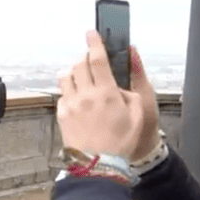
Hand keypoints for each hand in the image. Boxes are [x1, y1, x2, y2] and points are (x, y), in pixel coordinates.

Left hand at [56, 30, 152, 160]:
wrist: (98, 166)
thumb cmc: (121, 142)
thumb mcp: (138, 115)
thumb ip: (130, 93)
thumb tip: (122, 82)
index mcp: (106, 92)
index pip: (97, 59)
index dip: (94, 42)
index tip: (91, 33)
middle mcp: (85, 95)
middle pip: (78, 64)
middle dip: (84, 58)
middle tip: (91, 61)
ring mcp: (71, 105)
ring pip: (66, 77)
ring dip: (73, 73)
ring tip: (82, 79)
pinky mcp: (62, 115)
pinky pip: (62, 96)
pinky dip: (68, 92)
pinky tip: (77, 100)